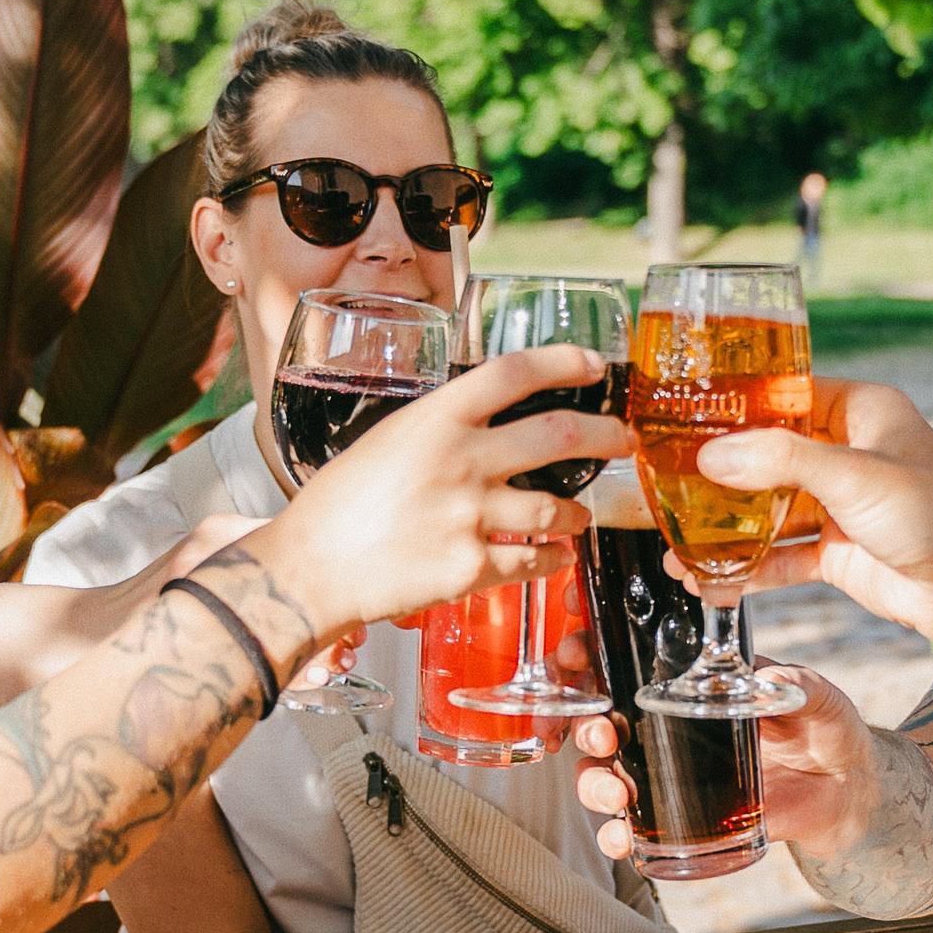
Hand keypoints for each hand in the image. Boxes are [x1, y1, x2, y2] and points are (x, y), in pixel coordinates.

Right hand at [254, 345, 619, 637]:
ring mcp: (469, 516)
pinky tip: (555, 558)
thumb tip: (481, 431)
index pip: (514, 372)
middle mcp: (460, 460)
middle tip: (623, 440)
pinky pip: (533, 563)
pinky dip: (551, 561)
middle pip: (560, 434)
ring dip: (577, 513)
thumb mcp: (385, 442)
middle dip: (607, 436)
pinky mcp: (470, 568)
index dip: (564, 362)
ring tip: (578, 516)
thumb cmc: (335, 508)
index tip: (594, 365)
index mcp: (434, 419)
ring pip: (556, 509)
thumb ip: (437, 432)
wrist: (308, 570)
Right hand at [570, 670, 868, 859]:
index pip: (624, 662)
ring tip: (615, 792)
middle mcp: (668, 726)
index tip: (573, 657)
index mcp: (692, 684)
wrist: (849, 792)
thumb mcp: (819, 699)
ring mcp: (671, 774)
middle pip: (597, 720)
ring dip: (592, 782)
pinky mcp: (683, 817)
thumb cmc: (828, 730)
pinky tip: (623, 839)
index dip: (585, 657)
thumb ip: (798, 687)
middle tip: (601, 735)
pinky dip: (617, 835)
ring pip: (603, 773)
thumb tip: (771, 684)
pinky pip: (634, 828)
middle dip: (581, 726)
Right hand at [697, 378, 932, 647]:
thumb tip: (714, 458)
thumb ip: (781, 461)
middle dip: (719, 476)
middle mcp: (848, 454)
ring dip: (726, 530)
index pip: (784, 394)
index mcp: (861, 412)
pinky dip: (748, 569)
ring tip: (675, 545)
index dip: (736, 406)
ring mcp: (842, 505)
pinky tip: (710, 581)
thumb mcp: (855, 474)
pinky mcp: (839, 552)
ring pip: (769, 511)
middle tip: (665, 486)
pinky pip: (782, 557)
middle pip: (768, 456)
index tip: (686, 416)